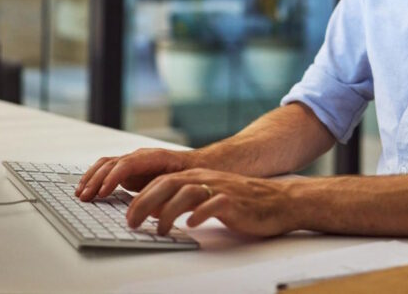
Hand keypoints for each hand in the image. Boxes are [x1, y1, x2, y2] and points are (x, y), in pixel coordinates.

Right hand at [76, 147, 194, 200]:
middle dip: (96, 180)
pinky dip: (96, 178)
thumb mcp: (184, 184)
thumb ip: (167, 193)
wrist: (203, 164)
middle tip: (85, 197)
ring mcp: (134, 161)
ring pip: (107, 164)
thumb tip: (153, 208)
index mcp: (154, 157)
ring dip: (92, 178)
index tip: (102, 194)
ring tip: (81, 194)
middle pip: (112, 163)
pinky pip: (109, 170)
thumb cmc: (196, 174)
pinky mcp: (131, 170)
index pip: (127, 164)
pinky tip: (87, 190)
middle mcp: (141, 156)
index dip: (112, 179)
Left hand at [126, 169, 297, 237]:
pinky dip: (201, 213)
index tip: (127, 215)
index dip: (141, 197)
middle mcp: (206, 179)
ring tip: (161, 230)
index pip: (162, 182)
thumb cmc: (244, 202)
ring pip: (187, 192)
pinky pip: (215, 204)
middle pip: (168, 184)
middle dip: (145, 202)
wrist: (280, 201)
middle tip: (132, 222)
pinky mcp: (235, 201)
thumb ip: (185, 201)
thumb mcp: (209, 197)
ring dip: (169, 211)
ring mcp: (220, 189)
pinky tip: (193, 224)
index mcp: (197, 177)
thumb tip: (157, 212)